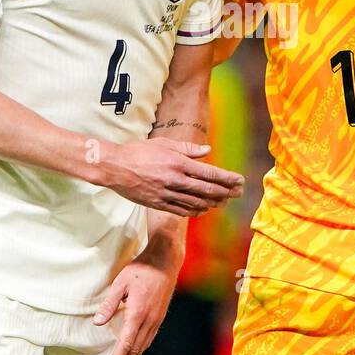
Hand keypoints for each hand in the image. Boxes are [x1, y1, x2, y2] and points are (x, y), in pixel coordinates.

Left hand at [94, 234, 181, 354]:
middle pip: (135, 350)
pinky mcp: (159, 317)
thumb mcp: (120, 283)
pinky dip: (139, 350)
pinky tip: (133, 352)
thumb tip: (98, 323)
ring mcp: (156, 319)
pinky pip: (149, 339)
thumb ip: (110, 304)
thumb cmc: (141, 269)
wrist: (165, 261)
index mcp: (138, 313)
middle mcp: (149, 320)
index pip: (126, 345)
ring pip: (143, 346)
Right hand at [95, 138, 243, 216]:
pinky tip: (203, 209)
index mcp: (178, 163)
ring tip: (224, 202)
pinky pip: (181, 210)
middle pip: (207, 190)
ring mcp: (166, 194)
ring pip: (196, 202)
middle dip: (226, 192)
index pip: (209, 173)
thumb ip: (187, 149)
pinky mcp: (158, 203)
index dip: (227, 179)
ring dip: (213, 203)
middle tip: (238, 193)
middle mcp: (175, 180)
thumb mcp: (164, 144)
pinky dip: (195, 211)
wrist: (114, 167)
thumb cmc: (139, 152)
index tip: (239, 181)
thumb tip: (207, 151)